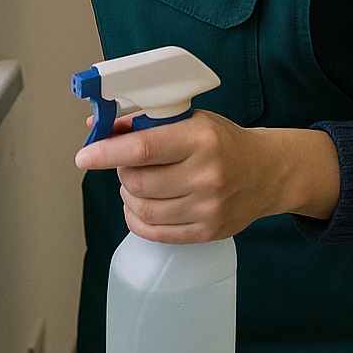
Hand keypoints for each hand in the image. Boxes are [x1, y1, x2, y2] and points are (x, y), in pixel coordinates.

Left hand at [75, 111, 340, 243]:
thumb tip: (97, 126)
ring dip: (128, 195)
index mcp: (201, 138)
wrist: (268, 171)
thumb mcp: (190, 119)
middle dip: (121, 171)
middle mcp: (206, 174)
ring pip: (143, 209)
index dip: (106, 152)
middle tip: (125, 163)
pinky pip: (156, 232)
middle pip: (137, 182)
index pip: (142, 148)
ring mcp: (208, 207)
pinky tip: (141, 206)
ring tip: (137, 183)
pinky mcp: (208, 231)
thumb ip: (144, 123)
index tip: (84, 156)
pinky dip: (138, 219)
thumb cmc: (223, 141)